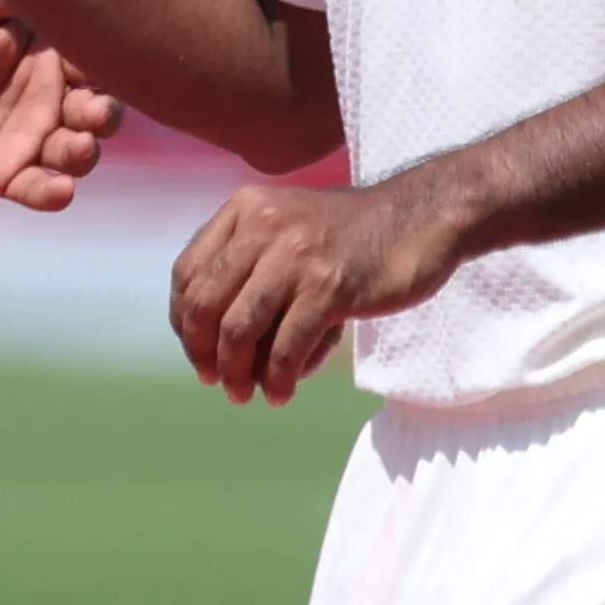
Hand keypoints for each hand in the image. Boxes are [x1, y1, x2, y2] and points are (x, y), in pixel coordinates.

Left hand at [0, 0, 122, 211]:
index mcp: (49, 54)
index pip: (96, 64)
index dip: (108, 67)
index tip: (103, 63)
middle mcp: (47, 97)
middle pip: (98, 112)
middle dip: (105, 115)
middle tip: (93, 112)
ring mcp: (28, 137)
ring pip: (78, 153)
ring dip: (85, 152)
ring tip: (76, 144)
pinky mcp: (3, 173)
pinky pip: (40, 190)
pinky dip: (55, 194)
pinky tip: (59, 188)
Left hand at [168, 178, 466, 405]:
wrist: (421, 217)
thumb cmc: (352, 234)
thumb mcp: (289, 226)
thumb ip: (249, 260)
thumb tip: (206, 334)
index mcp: (246, 209)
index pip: (188, 273)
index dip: (183, 321)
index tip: (198, 352)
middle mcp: (263, 226)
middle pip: (205, 305)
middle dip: (203, 353)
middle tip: (216, 381)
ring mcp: (296, 256)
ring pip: (239, 330)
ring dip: (236, 373)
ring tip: (245, 394)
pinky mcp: (330, 286)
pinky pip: (286, 347)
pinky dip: (278, 378)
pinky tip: (281, 393)